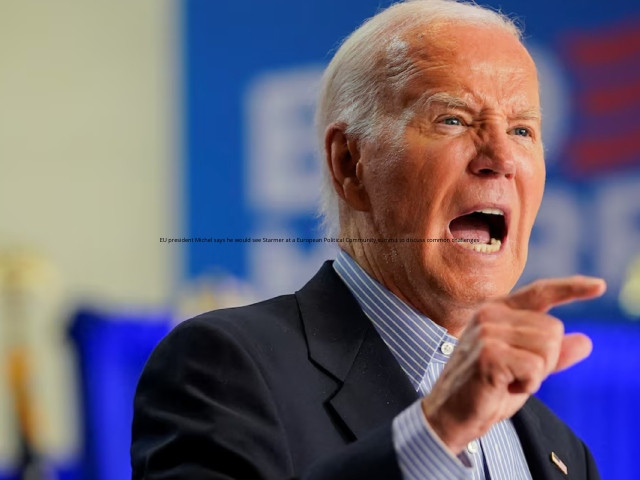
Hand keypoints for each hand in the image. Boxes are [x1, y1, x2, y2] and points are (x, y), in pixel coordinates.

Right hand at [421, 276, 605, 453]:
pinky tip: (503, 387)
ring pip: (548, 348)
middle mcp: (490, 314)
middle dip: (546, 361)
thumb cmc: (485, 390)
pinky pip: (535, 368)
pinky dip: (527, 385)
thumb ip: (552, 354)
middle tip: (515, 375)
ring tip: (507, 380)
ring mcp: (487, 331)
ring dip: (536, 375)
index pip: (540, 293)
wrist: (449, 414)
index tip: (599, 286)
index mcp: (497, 311)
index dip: (571, 288)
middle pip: (554, 330)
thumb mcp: (525, 369)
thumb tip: (585, 341)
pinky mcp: (489, 354)